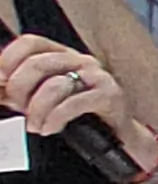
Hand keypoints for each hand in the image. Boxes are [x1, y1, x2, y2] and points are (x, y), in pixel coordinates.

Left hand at [0, 30, 143, 149]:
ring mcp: (98, 77)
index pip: (31, 43)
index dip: (9, 59)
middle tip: (18, 109)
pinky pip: (72, 104)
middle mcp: (81, 61)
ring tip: (35, 126)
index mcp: (63, 57)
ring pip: (53, 86)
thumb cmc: (81, 118)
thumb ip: (18, 92)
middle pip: (37, 63)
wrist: (119, 139)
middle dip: (20, 90)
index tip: (1, 82)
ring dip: (36, 111)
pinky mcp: (109, 96)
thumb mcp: (44, 101)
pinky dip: (54, 119)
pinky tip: (50, 128)